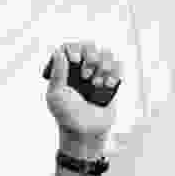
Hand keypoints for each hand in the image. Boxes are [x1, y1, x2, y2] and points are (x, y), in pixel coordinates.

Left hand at [46, 41, 120, 155]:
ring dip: (102, 66)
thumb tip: (59, 52)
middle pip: (89, 45)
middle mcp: (81, 68)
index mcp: (65, 70)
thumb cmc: (67, 115)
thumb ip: (58, 73)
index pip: (70, 46)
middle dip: (90, 57)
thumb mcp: (56, 95)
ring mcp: (98, 73)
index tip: (74, 60)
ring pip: (105, 53)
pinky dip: (114, 73)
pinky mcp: (112, 79)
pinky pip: (118, 64)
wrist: (86, 130)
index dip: (74, 48)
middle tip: (85, 76)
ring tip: (96, 84)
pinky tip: (106, 87)